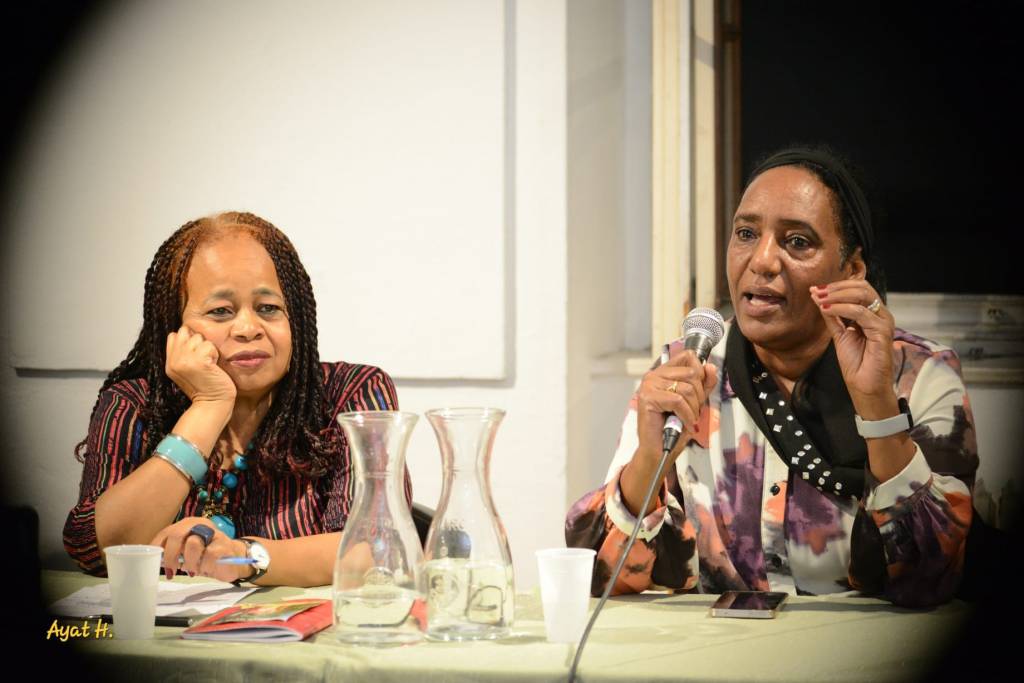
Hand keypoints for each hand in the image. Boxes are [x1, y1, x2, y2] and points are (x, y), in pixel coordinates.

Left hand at [151, 517, 247, 582]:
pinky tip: (205, 570)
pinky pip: (208, 556)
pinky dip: (203, 567)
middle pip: (177, 534)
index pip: (167, 532)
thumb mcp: (187, 551)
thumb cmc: (206, 556)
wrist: (234, 558)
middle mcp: (200, 524)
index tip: (156, 562)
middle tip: (171, 570)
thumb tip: (155, 559)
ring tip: (191, 571)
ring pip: (193, 544)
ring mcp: (214, 534)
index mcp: (188, 524)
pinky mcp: (224, 545)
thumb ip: (174, 550)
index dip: (158, 548)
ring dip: (189, 562)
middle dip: (170, 555)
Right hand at [165, 326, 236, 403]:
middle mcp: (174, 361)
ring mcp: (185, 361)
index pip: (174, 335)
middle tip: (203, 358)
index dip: (187, 340)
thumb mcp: (185, 370)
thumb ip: (181, 353)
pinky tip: (213, 366)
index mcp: (169, 363)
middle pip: (186, 332)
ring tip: (209, 363)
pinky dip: (214, 354)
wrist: (213, 404)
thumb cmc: (205, 386)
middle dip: (197, 341)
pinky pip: (209, 345)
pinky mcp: (200, 362)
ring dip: (207, 348)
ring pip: (198, 337)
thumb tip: (186, 332)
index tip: (195, 355)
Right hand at [634, 350, 717, 463]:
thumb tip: (710, 367)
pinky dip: (687, 415)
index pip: (688, 356)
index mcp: (663, 372)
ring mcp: (649, 385)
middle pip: (691, 373)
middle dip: (699, 396)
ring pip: (686, 388)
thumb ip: (703, 384)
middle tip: (693, 411)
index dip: (700, 372)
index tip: (699, 392)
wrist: (659, 451)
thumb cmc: (674, 428)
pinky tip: (684, 423)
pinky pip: (678, 401)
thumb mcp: (695, 402)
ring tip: (688, 419)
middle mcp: (653, 375)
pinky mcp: (648, 398)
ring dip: (693, 408)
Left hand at [811, 281, 897, 416]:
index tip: (815, 289)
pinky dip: (841, 308)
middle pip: (862, 287)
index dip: (836, 286)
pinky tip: (827, 309)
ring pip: (863, 295)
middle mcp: (880, 314)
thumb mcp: (838, 334)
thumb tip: (817, 296)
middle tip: (817, 291)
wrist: (864, 386)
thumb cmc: (855, 363)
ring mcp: (883, 322)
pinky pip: (861, 313)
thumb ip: (831, 315)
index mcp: (871, 313)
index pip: (858, 288)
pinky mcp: (882, 332)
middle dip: (836, 287)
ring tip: (819, 299)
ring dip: (837, 295)